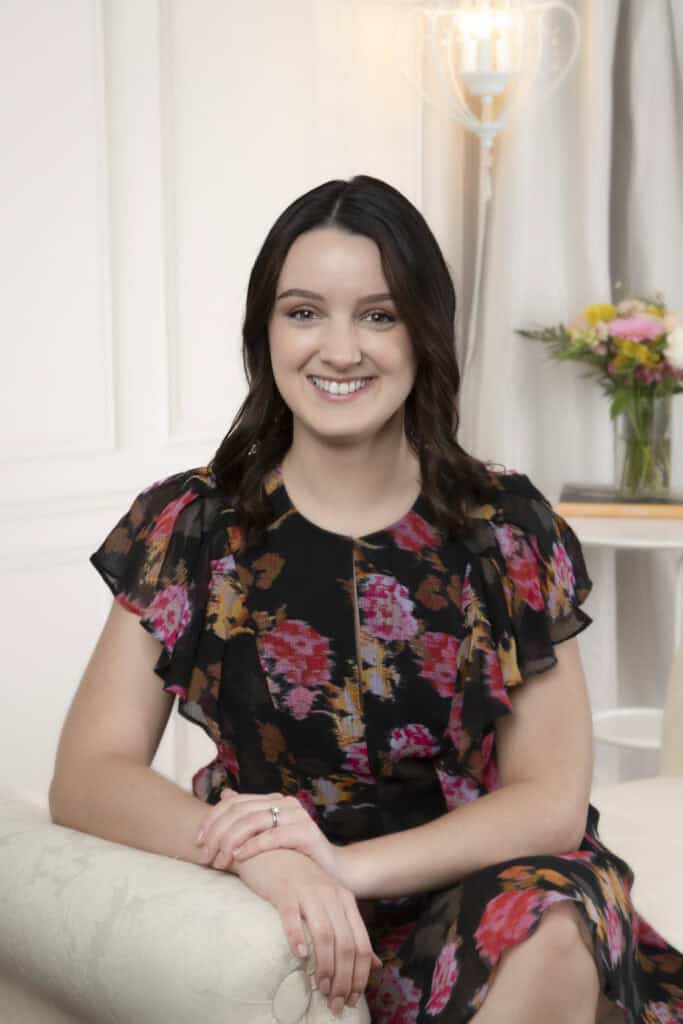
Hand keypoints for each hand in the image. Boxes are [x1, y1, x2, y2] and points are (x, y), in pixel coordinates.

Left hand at [196, 788, 344, 881]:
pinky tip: (239, 858)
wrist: (331, 873)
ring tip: (220, 861)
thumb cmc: (295, 857)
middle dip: (217, 834)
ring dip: (230, 842)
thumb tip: (225, 795)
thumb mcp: (266, 837)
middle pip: (240, 811)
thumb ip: (247, 817)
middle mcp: (284, 802)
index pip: (234, 803)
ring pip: (253, 821)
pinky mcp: (306, 832)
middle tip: (205, 856)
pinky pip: (273, 836)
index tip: (197, 842)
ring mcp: (297, 815)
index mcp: (273, 800)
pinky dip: (252, 846)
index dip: (212, 820)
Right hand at [235, 848, 382, 1014]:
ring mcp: (307, 892)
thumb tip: (376, 965)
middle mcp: (330, 894)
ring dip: (325, 966)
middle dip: (344, 978)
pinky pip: (292, 917)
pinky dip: (297, 938)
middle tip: (336, 1002)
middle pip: (345, 943)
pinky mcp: (283, 891)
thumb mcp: (331, 902)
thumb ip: (352, 931)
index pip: (361, 943)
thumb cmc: (300, 881)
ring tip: (322, 988)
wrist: (272, 851)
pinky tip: (299, 955)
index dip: (360, 975)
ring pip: (324, 934)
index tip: (353, 999)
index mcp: (345, 899)